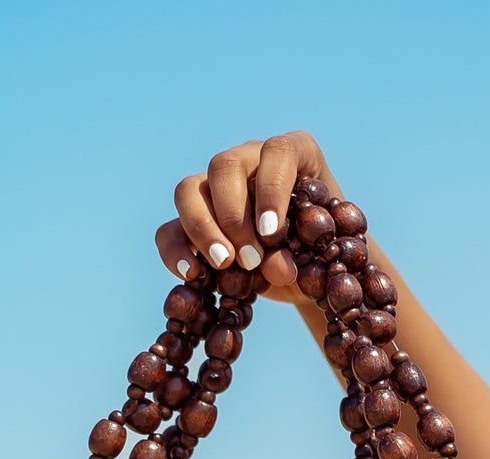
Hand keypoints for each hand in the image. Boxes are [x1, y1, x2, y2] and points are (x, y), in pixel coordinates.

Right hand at [155, 132, 335, 303]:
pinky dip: (175, 251)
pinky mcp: (192, 222)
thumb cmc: (320, 251)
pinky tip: (192, 274)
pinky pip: (169, 229)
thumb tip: (275, 268)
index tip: (271, 233)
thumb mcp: (318, 253)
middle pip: (224, 167)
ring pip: (188, 191)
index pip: (276, 152)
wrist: (306, 272)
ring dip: (202, 229)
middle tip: (251, 260)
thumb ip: (300, 255)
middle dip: (234, 217)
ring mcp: (214, 189)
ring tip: (223, 265)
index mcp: (292, 155)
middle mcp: (248, 162)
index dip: (271, 190)